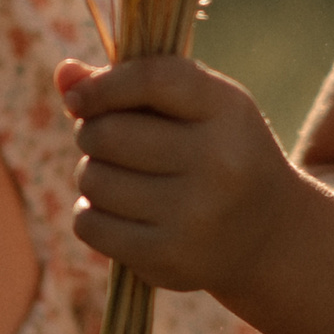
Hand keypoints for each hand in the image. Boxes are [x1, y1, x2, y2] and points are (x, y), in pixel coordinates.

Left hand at [58, 56, 300, 294]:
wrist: (268, 235)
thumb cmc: (220, 152)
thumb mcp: (197, 107)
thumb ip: (135, 84)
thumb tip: (65, 75)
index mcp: (228, 112)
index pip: (151, 80)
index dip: (102, 85)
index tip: (77, 99)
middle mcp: (218, 162)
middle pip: (108, 134)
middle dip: (92, 133)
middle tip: (106, 141)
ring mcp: (195, 215)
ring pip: (94, 180)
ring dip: (93, 174)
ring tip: (121, 178)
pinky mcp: (169, 259)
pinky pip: (90, 225)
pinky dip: (91, 215)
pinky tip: (118, 213)